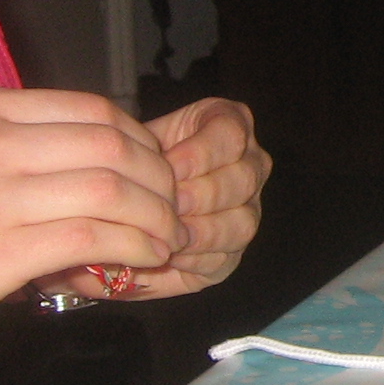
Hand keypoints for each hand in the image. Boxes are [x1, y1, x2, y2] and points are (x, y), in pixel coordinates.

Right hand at [0, 88, 182, 366]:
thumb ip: (6, 151)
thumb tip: (90, 166)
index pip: (92, 109)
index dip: (141, 142)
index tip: (156, 174)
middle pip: (113, 143)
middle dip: (160, 179)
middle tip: (174, 210)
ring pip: (113, 188)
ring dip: (157, 218)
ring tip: (167, 241)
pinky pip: (93, 238)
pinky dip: (134, 248)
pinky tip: (142, 263)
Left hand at [102, 97, 267, 296]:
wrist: (132, 198)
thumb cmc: (139, 163)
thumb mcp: (139, 144)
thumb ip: (143, 150)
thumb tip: (138, 168)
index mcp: (231, 126)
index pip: (231, 135)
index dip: (201, 153)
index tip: (168, 167)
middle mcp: (251, 166)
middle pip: (242, 180)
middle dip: (201, 195)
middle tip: (168, 205)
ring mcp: (249, 210)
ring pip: (242, 222)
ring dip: (202, 231)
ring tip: (168, 234)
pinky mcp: (234, 251)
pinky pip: (225, 257)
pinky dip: (196, 258)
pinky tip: (170, 255)